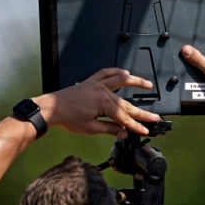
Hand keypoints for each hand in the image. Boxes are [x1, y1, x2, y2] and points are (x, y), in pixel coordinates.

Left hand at [33, 68, 159, 136]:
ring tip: (147, 84)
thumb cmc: (67, 118)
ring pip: (121, 81)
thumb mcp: (90, 128)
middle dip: (141, 112)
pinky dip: (115, 71)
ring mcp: (97, 84)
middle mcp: (103, 91)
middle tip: (154, 116)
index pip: (124, 118)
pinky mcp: (91, 82)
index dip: (136, 126)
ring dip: (135, 82)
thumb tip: (123, 133)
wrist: (50, 109)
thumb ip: (109, 129)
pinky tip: (124, 72)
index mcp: (104, 104)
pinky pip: (106, 73)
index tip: (145, 130)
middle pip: (126, 104)